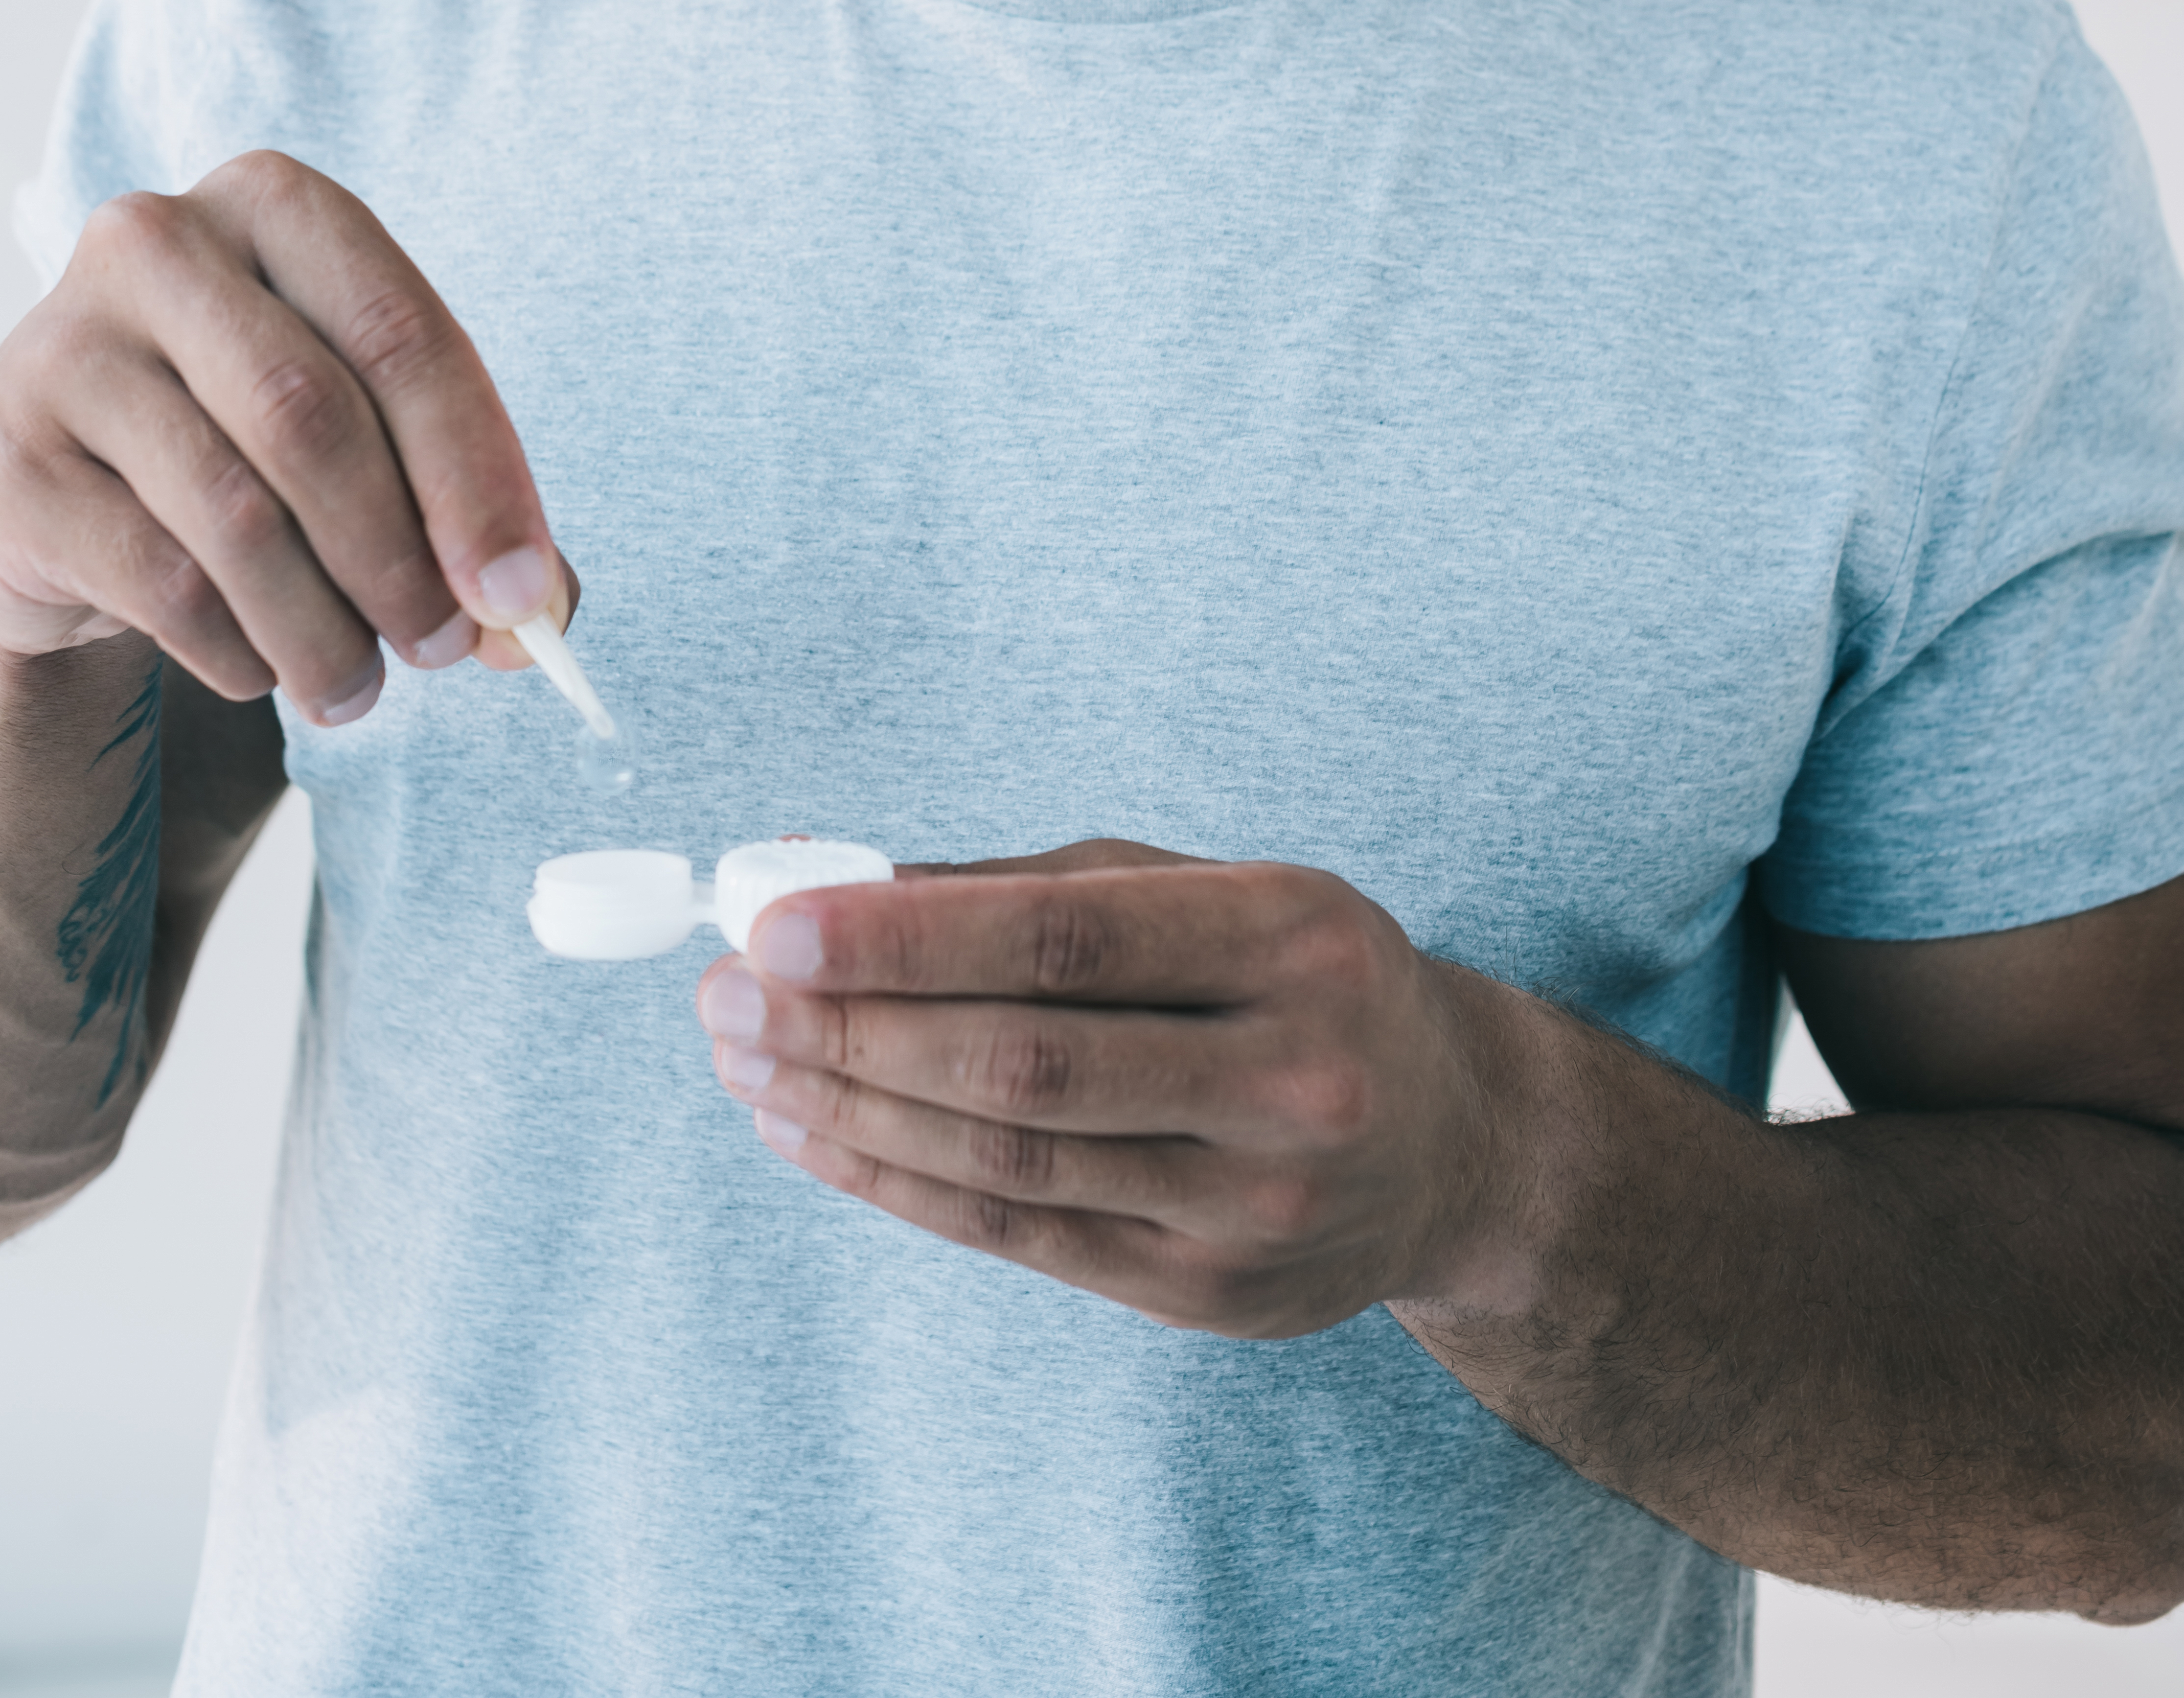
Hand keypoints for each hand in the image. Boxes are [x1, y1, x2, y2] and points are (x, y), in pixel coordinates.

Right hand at [0, 151, 573, 725]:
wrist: (45, 493)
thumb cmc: (236, 443)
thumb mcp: (360, 440)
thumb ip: (460, 516)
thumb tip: (536, 620)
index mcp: (276, 204)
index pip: (404, 336)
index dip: (476, 474)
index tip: (519, 593)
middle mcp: (158, 243)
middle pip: (315, 418)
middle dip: (400, 557)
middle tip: (445, 650)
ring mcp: (64, 346)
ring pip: (236, 512)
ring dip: (322, 628)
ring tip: (358, 690)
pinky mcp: (9, 461)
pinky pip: (158, 578)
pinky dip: (235, 646)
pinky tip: (260, 668)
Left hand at [693, 840, 1486, 1336]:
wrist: (1457, 1145)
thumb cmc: (1299, 980)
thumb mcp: (1209, 891)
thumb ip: (1033, 887)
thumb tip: (841, 888)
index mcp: (1292, 939)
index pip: (1067, 938)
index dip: (910, 937)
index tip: (778, 925)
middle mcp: (1291, 1077)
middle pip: (1025, 1062)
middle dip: (852, 1031)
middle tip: (726, 997)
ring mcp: (1256, 1204)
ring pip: (1010, 1161)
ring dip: (851, 1112)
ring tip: (744, 1064)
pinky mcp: (1211, 1298)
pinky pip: (1023, 1236)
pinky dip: (899, 1184)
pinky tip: (814, 1138)